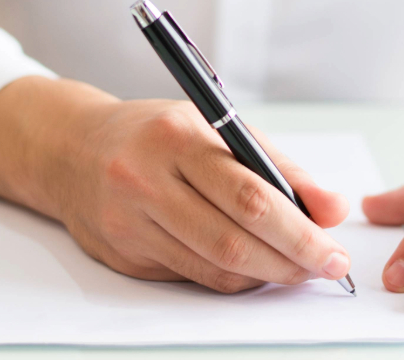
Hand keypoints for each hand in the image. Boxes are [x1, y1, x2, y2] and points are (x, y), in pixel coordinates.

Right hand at [0, 76, 351, 292]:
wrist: (70, 149)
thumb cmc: (154, 134)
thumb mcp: (215, 126)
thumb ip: (277, 166)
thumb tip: (332, 208)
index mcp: (176, 137)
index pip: (249, 195)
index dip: (300, 229)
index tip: (333, 245)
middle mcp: (147, 180)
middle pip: (234, 238)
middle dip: (292, 260)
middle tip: (327, 267)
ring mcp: (131, 222)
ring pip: (214, 266)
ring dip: (267, 275)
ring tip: (299, 270)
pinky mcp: (124, 254)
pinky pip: (193, 276)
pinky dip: (233, 278)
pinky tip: (255, 270)